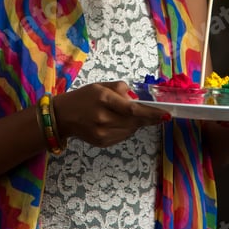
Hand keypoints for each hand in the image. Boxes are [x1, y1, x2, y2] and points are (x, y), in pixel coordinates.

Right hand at [54, 81, 169, 147]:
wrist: (63, 116)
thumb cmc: (83, 97)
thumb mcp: (100, 86)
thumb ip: (120, 89)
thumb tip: (137, 97)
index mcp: (103, 99)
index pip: (132, 109)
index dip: (151, 113)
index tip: (166, 114)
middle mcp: (103, 118)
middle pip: (134, 121)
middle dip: (148, 118)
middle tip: (159, 115)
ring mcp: (102, 133)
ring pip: (130, 130)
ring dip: (137, 123)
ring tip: (130, 115)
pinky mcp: (102, 143)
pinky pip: (123, 136)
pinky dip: (127, 129)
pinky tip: (120, 122)